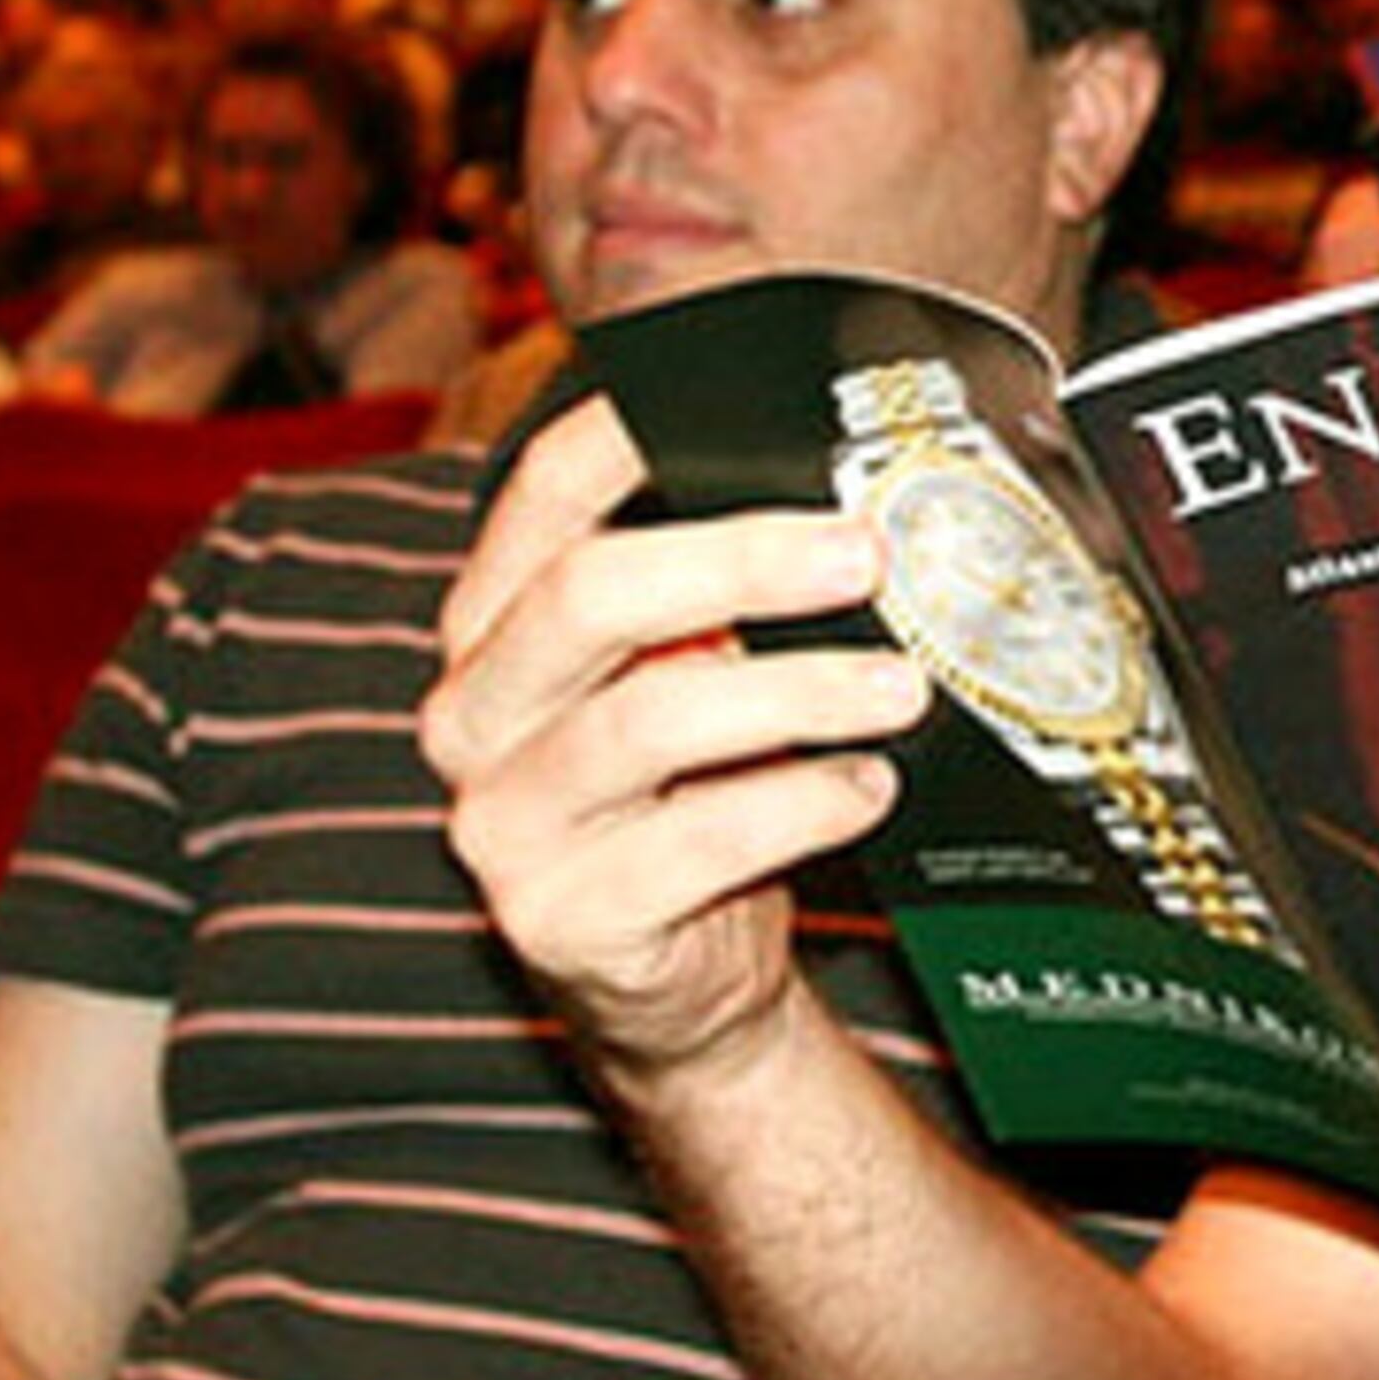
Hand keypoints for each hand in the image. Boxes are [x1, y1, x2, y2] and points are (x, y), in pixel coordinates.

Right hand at [420, 396, 931, 1090]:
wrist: (681, 979)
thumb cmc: (698, 797)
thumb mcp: (699, 676)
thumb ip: (729, 599)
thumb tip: (861, 500)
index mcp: (499, 622)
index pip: (543, 492)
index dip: (631, 432)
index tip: (753, 400)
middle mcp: (477, 710)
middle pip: (590, 594)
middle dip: (742, 560)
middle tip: (865, 553)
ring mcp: (504, 819)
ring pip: (648, 721)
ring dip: (797, 693)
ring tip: (901, 689)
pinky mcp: (559, 917)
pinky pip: (690, 846)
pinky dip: (799, 806)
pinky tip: (866, 789)